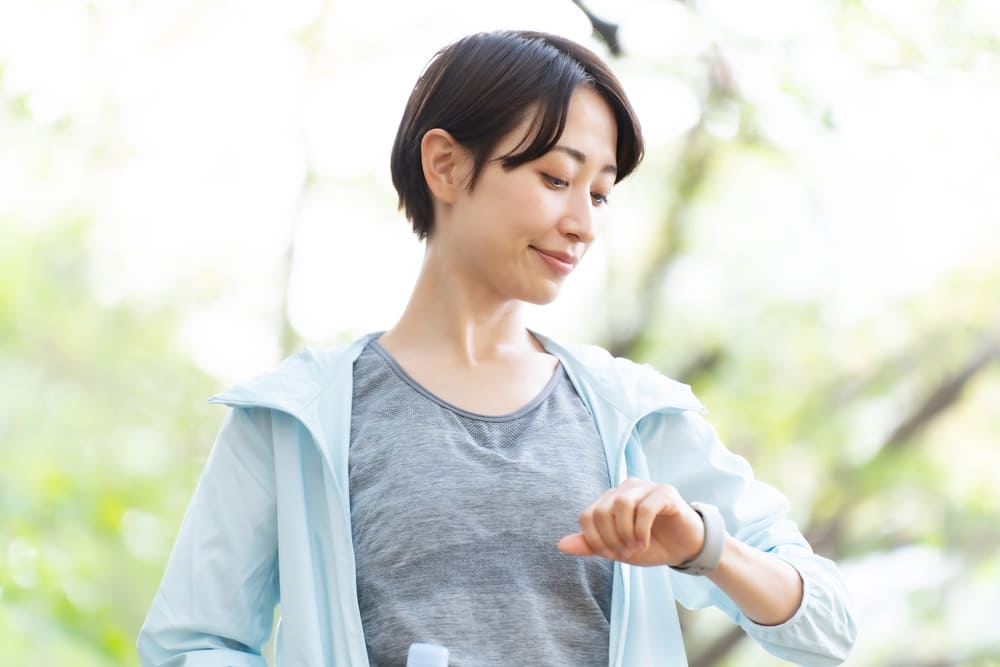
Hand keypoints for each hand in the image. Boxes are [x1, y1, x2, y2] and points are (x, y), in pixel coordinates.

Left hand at [557, 478, 705, 566]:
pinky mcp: (665, 492)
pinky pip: (645, 507)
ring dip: (625, 532)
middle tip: (625, 553)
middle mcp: (625, 488)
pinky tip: (645, 543)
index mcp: (610, 499)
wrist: (685, 548)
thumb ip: (591, 546)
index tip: (611, 554)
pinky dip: (641, 530)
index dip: (595, 540)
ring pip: (621, 503)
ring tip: (635, 548)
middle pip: (601, 510)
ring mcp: (646, 487)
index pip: (587, 515)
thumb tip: (561, 545)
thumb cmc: (650, 545)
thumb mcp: (617, 550)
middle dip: (610, 538)